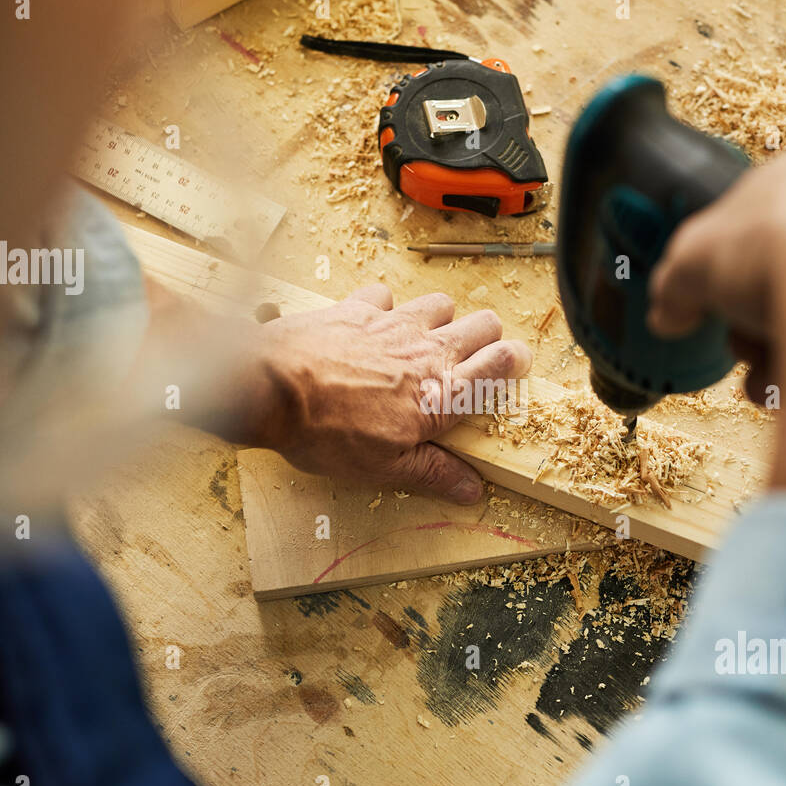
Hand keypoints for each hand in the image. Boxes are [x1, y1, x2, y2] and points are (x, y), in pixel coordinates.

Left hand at [247, 284, 531, 503]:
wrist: (269, 387)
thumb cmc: (326, 433)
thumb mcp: (383, 468)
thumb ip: (432, 473)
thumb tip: (471, 490)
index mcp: (440, 394)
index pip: (499, 366)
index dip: (515, 362)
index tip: (516, 364)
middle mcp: (426, 351)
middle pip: (481, 326)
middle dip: (486, 338)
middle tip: (473, 357)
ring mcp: (392, 324)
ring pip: (440, 305)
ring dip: (441, 320)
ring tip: (424, 341)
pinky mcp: (357, 308)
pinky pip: (386, 296)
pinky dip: (385, 308)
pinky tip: (372, 326)